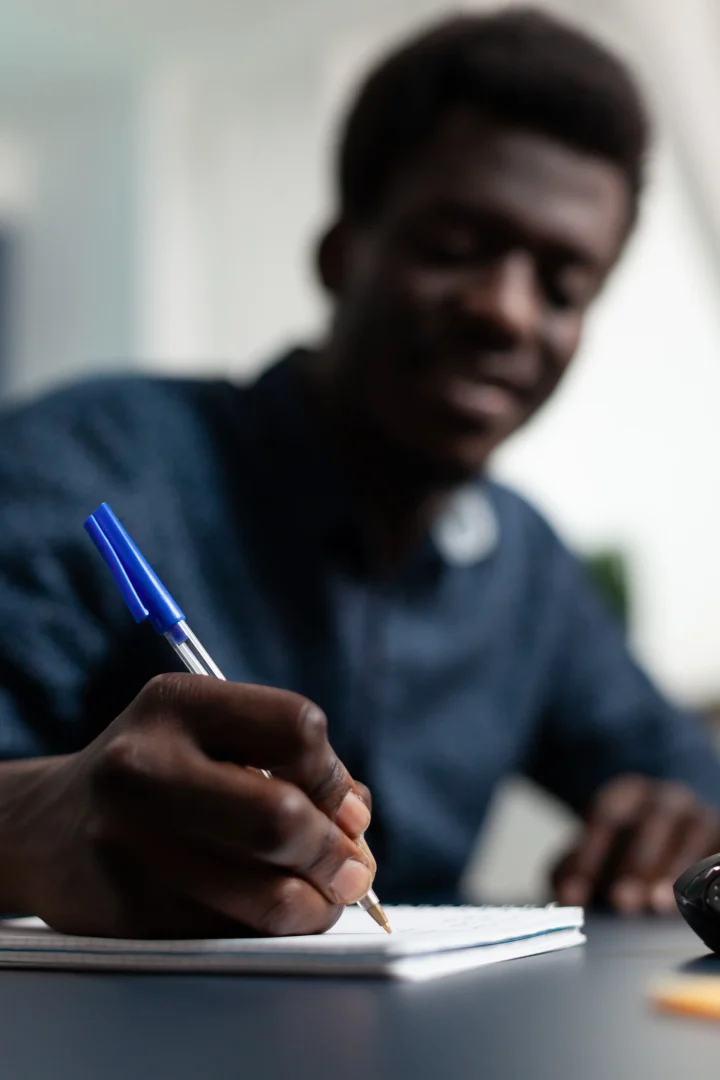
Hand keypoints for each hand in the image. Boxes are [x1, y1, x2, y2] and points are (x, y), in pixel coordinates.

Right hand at [0, 674, 375, 936]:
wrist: (49, 827)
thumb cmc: (161, 774)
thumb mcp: (214, 736)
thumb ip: (292, 766)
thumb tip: (355, 827)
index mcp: (177, 703)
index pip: (297, 727)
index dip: (335, 775)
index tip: (343, 806)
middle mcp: (144, 765)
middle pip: (282, 817)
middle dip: (336, 853)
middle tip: (353, 871)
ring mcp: (129, 840)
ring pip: (267, 893)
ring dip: (318, 905)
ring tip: (326, 899)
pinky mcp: (127, 908)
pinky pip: (234, 932)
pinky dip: (272, 929)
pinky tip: (269, 913)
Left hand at [552, 774, 719, 913]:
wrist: (673, 831)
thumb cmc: (625, 847)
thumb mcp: (594, 849)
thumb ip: (573, 869)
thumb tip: (566, 896)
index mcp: (627, 792)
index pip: (605, 817)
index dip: (588, 858)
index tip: (572, 896)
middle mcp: (666, 798)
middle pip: (651, 824)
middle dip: (634, 864)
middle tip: (621, 900)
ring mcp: (698, 816)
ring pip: (689, 838)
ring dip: (672, 872)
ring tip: (657, 904)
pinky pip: (715, 853)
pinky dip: (706, 875)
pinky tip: (693, 901)